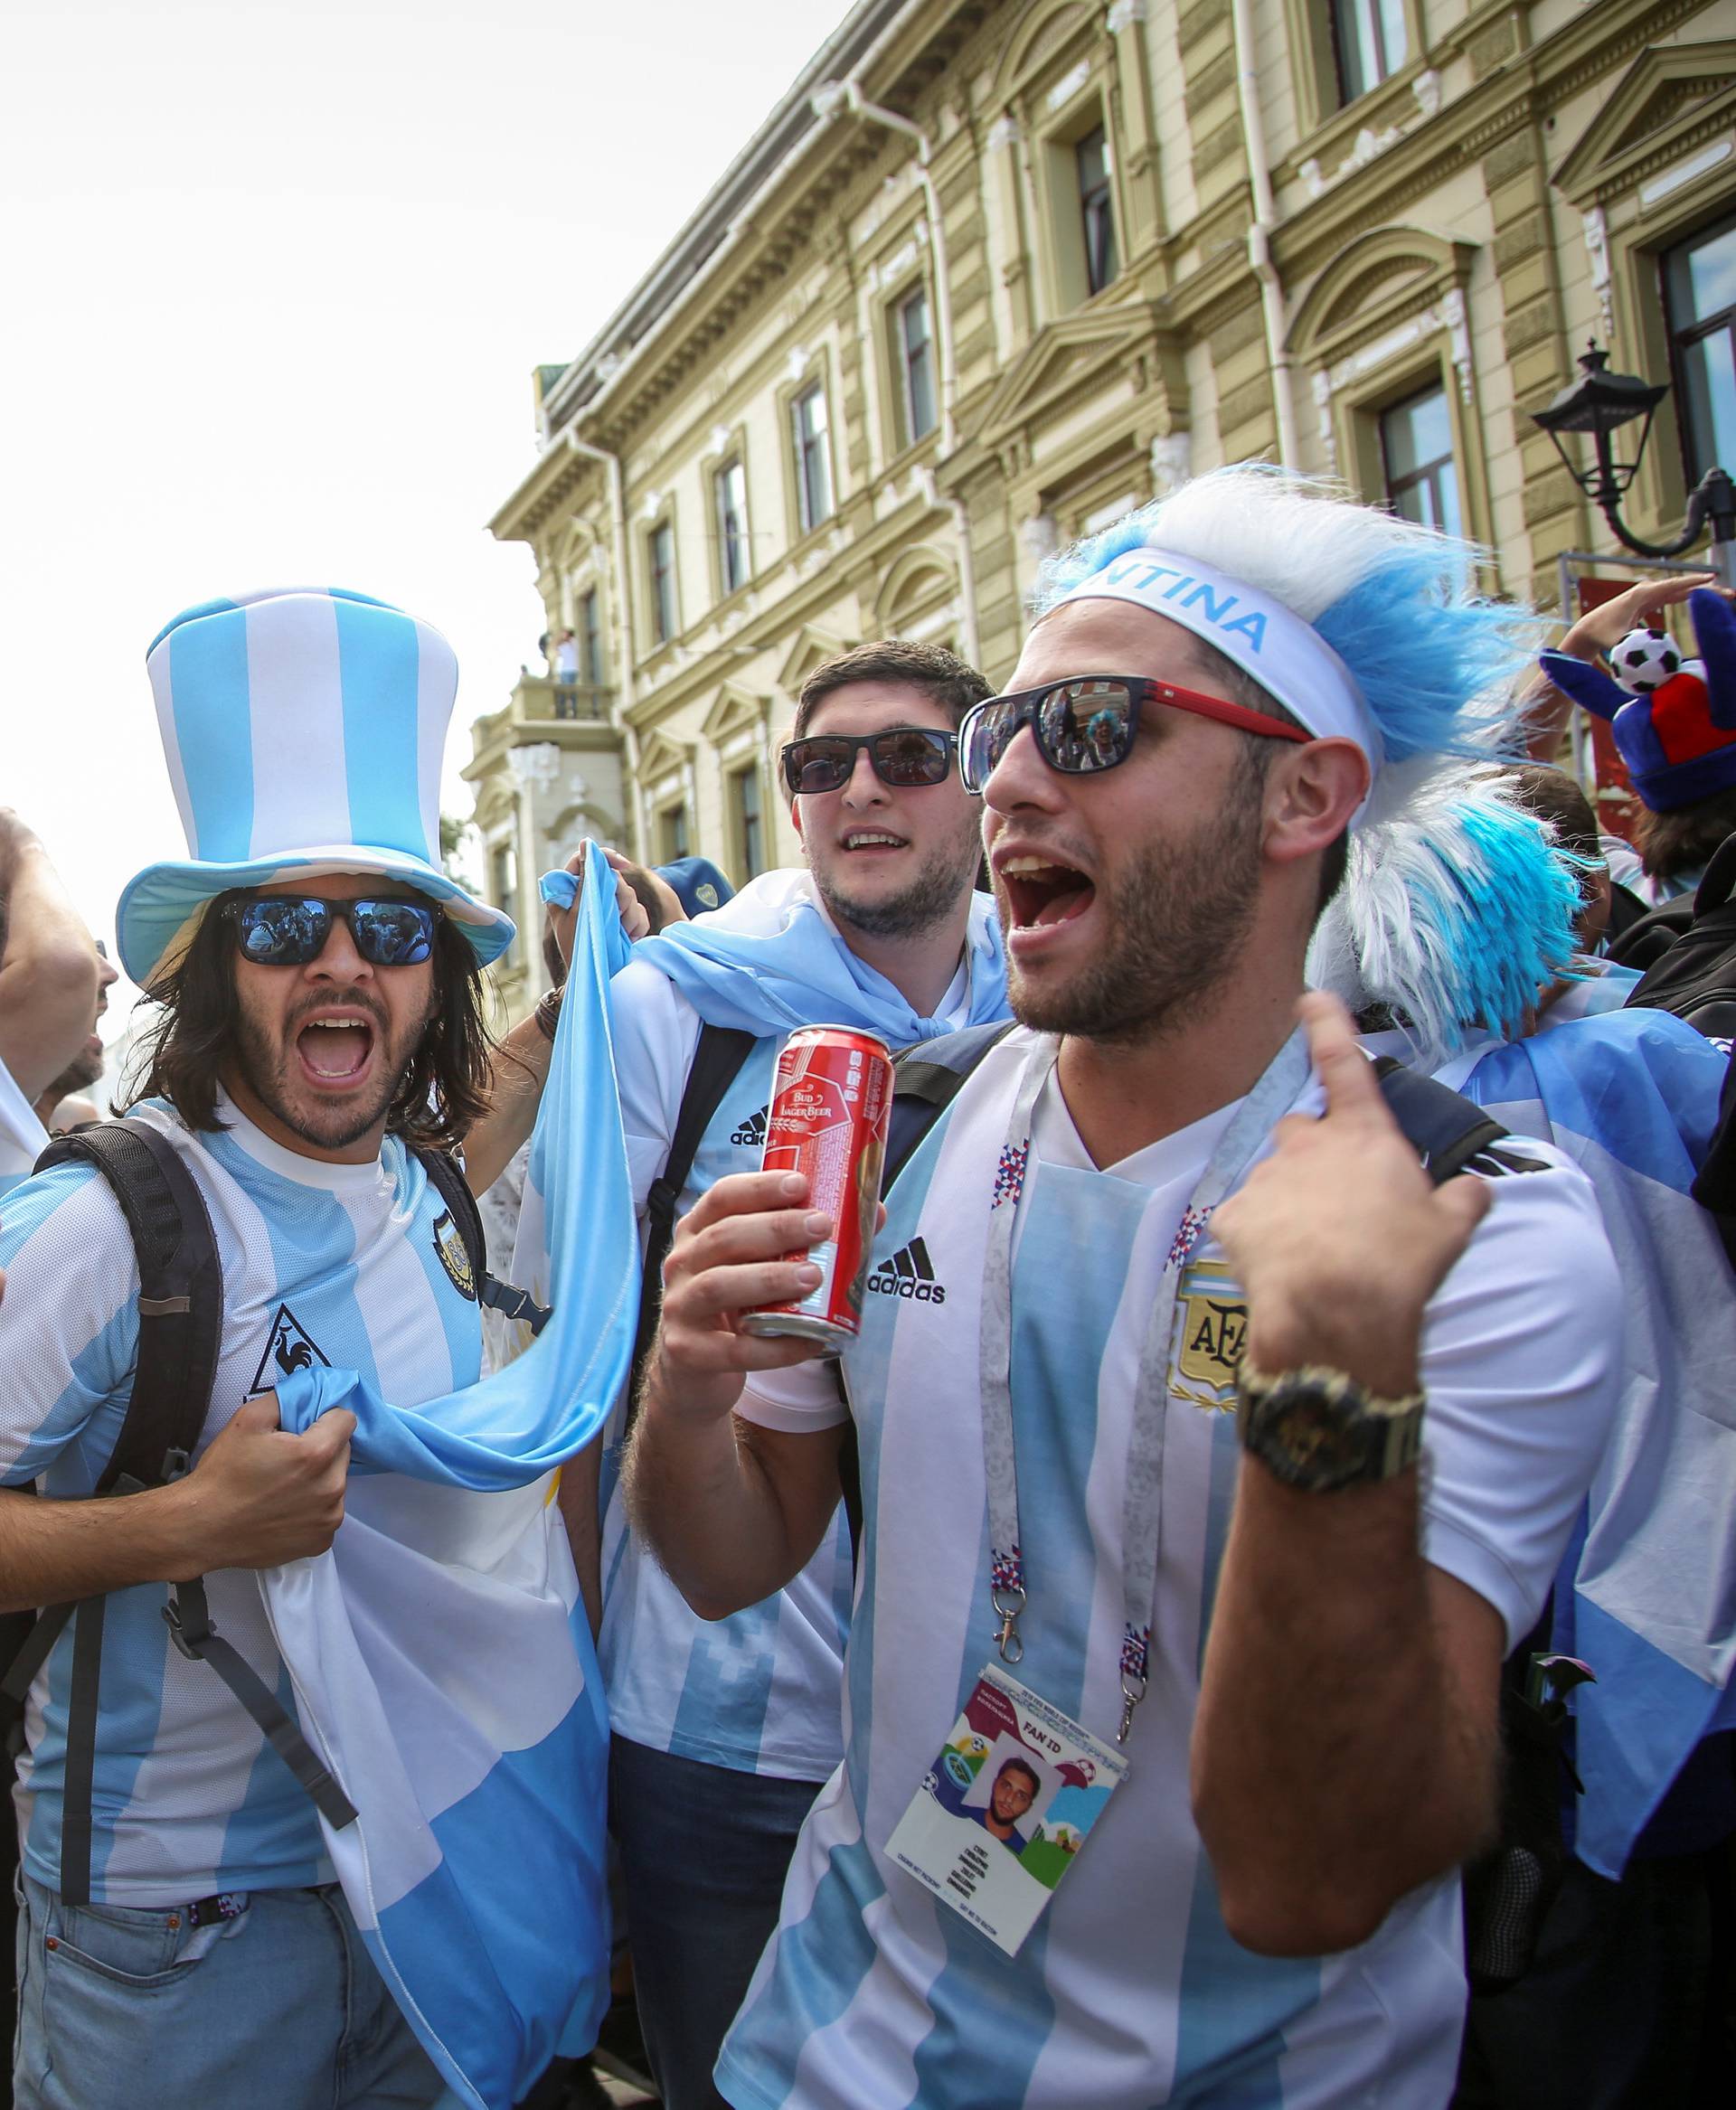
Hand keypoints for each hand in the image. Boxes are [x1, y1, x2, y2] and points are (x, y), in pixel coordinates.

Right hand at [166, 1394, 355, 1575]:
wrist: (201, 1528)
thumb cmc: (222, 1474)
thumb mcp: (247, 1420)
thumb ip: (287, 1398)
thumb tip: (311, 1390)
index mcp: (317, 1454)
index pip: (346, 1420)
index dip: (324, 1418)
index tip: (304, 1427)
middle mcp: (331, 1488)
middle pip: (342, 1452)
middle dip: (322, 1449)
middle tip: (288, 1458)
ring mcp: (329, 1518)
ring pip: (336, 1484)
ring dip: (319, 1480)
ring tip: (283, 1486)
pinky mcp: (321, 1541)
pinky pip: (327, 1513)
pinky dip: (313, 1509)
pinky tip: (284, 1510)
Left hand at [548, 846, 649, 966]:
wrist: (595, 979)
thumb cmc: (577, 950)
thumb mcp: (577, 913)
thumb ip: (583, 881)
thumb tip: (586, 846)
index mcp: (570, 892)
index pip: (586, 860)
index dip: (604, 858)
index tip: (621, 865)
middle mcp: (590, 897)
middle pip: (613, 877)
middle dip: (620, 895)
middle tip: (617, 914)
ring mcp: (609, 910)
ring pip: (630, 895)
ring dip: (628, 915)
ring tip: (621, 932)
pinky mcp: (626, 923)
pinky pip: (641, 912)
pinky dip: (637, 925)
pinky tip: (629, 937)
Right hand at [643, 1171, 835, 1425]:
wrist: (694, 1369)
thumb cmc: (736, 1303)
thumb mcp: (758, 1265)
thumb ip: (804, 1240)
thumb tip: (872, 1212)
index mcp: (699, 1230)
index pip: (723, 1196)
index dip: (760, 1188)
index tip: (801, 1184)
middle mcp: (682, 1262)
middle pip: (724, 1237)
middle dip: (774, 1228)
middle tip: (821, 1226)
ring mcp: (679, 1307)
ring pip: (719, 1286)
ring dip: (769, 1279)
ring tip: (813, 1276)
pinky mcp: (687, 1352)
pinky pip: (734, 1349)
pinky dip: (774, 1347)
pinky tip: (809, 1341)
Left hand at [1212, 994, 1490, 1396]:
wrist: (1337, 1318)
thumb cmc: (1400, 1267)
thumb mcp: (1451, 1231)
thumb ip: (1462, 1200)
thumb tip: (1474, 1189)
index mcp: (1364, 1136)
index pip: (1345, 1063)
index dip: (1328, 1026)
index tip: (1311, 998)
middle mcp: (1307, 1144)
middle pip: (1302, 1131)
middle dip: (1313, 1156)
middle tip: (1337, 1204)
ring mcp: (1265, 1177)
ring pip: (1273, 1180)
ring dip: (1289, 1205)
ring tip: (1315, 1254)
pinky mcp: (1232, 1216)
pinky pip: (1245, 1221)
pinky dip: (1260, 1241)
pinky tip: (1283, 1273)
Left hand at [1556, 572, 1720, 663]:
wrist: (1588, 629)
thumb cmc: (1602, 635)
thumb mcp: (1618, 643)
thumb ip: (1632, 649)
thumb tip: (1646, 661)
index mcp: (1642, 594)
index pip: (1674, 585)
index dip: (1695, 582)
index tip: (1713, 580)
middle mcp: (1647, 590)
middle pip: (1683, 586)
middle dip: (1707, 588)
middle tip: (1731, 593)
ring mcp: (1648, 595)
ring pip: (1680, 591)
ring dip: (1702, 593)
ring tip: (1725, 596)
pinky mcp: (1649, 602)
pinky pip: (1674, 597)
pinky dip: (1689, 598)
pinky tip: (1705, 600)